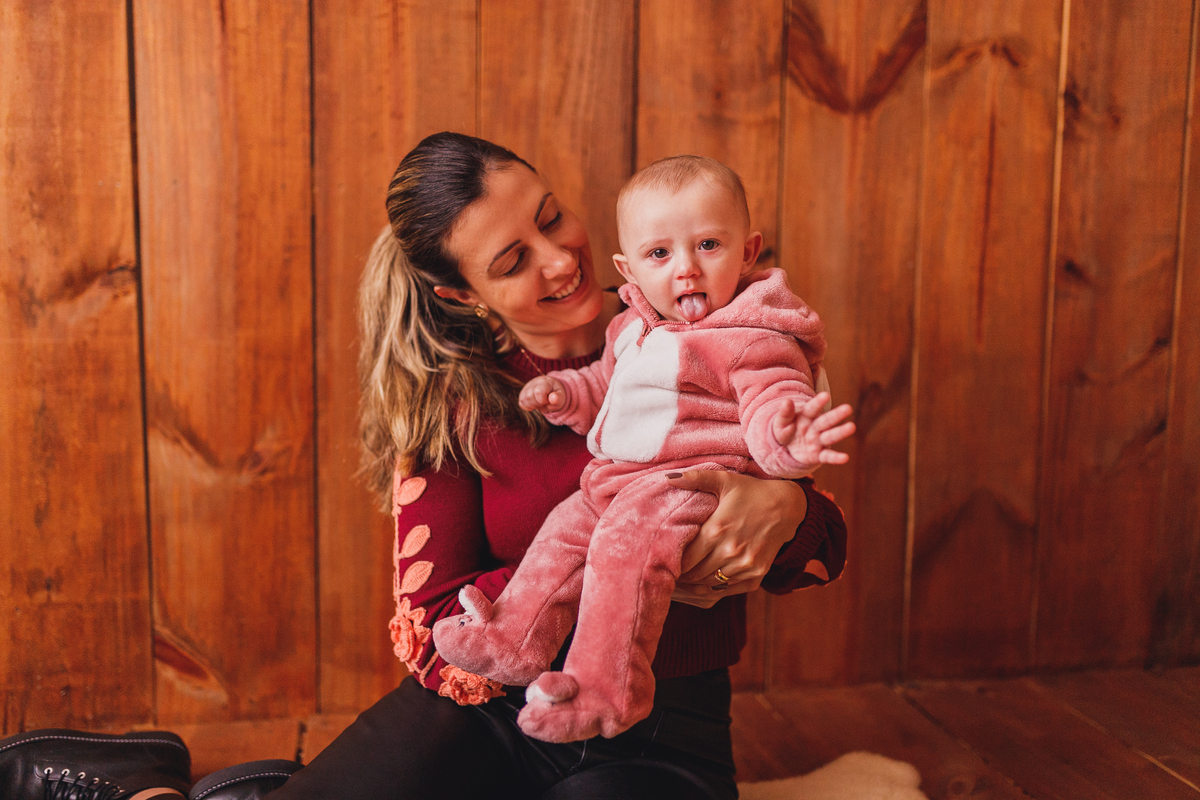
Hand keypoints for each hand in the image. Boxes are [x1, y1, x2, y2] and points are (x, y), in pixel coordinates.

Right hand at [518, 375, 566, 412]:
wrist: (551, 389)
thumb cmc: (556, 394)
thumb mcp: (561, 396)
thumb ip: (558, 398)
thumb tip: (553, 399)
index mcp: (544, 381)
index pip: (538, 392)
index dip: (543, 400)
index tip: (548, 400)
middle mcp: (533, 382)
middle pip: (529, 397)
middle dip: (538, 404)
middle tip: (544, 402)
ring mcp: (526, 387)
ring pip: (523, 400)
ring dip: (533, 405)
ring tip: (540, 402)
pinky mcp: (522, 393)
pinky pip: (521, 403)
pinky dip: (528, 406)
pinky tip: (535, 403)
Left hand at [667, 470, 807, 607]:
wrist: (788, 506)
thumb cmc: (752, 492)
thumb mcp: (725, 481)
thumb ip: (695, 478)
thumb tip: (667, 477)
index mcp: (717, 530)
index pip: (685, 558)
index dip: (672, 563)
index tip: (663, 561)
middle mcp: (731, 551)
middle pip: (695, 574)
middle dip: (681, 575)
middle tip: (669, 574)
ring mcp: (745, 565)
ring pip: (710, 585)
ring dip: (695, 584)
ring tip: (682, 581)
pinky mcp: (756, 575)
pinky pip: (728, 590)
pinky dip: (714, 589)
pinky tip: (704, 584)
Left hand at [771, 392, 854, 469]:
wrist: (787, 448)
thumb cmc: (786, 430)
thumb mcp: (780, 422)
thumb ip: (784, 414)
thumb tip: (787, 402)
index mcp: (806, 416)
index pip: (812, 408)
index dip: (818, 402)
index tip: (825, 395)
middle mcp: (815, 427)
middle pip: (825, 421)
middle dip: (836, 415)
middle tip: (848, 408)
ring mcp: (818, 441)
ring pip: (830, 436)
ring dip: (840, 432)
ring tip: (851, 427)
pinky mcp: (818, 455)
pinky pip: (827, 456)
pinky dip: (836, 458)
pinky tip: (845, 458)